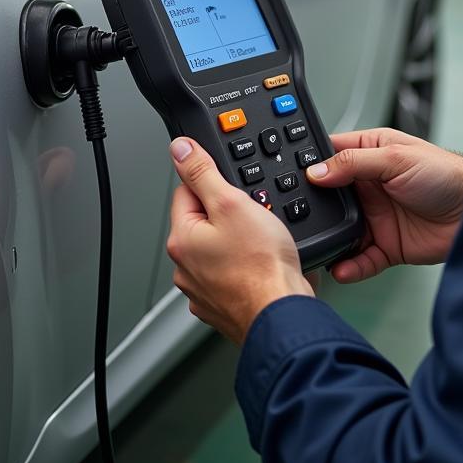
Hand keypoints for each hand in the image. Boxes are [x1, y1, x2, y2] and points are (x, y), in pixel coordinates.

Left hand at [166, 137, 312, 344]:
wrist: (282, 313)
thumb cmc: (261, 266)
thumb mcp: (232, 202)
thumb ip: (203, 172)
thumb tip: (180, 149)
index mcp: (182, 239)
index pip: (188, 192)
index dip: (217, 185)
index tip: (235, 191)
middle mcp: (185, 268)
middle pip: (206, 221)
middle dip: (231, 215)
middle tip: (255, 220)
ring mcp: (204, 289)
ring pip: (221, 249)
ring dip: (240, 242)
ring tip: (263, 245)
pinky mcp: (224, 305)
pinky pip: (234, 274)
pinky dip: (247, 268)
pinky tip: (264, 266)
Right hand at [306, 127, 462, 283]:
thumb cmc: (446, 174)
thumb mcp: (396, 158)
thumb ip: (354, 164)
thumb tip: (316, 171)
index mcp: (370, 155)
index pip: (330, 157)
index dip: (310, 166)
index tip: (288, 178)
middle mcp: (369, 186)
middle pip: (330, 199)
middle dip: (314, 209)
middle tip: (295, 219)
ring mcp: (377, 217)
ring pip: (341, 232)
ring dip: (331, 241)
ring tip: (318, 248)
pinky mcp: (387, 245)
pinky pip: (361, 259)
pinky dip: (350, 266)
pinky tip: (342, 267)